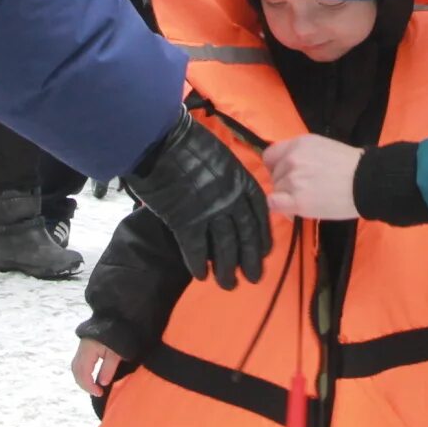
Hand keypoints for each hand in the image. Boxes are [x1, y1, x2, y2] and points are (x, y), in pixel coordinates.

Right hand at [72, 338, 121, 396]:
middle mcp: (82, 348)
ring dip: (82, 377)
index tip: (100, 393)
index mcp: (88, 350)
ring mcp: (82, 345)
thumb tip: (101, 383)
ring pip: (76, 365)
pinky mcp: (86, 344)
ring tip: (93, 386)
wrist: (118, 314)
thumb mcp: (117, 353)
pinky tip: (92, 375)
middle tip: (96, 392)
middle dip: (84, 383)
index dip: (89, 385)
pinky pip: (80, 360)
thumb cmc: (120, 334)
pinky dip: (83, 370)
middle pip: (76, 370)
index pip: (83, 373)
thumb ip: (108, 369)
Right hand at [123, 111, 270, 288]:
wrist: (162, 141)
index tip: (265, 252)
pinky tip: (200, 275)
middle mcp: (230, 200)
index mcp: (240, 181)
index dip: (263, 235)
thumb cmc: (189, 143)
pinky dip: (197, 264)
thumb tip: (229, 196)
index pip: (259, 213)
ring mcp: (210, 212)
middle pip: (246, 236)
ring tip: (228, 285)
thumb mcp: (220, 156)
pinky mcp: (186, 221)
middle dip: (250, 259)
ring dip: (226, 270)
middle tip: (253, 278)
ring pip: (224, 248)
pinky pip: (195, 249)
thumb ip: (228, 178)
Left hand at [264, 134, 361, 220]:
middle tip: (304, 189)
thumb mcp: (322, 147)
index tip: (286, 173)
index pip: (270, 155)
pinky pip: (274, 203)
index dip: (276, 166)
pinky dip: (279, 207)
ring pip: (276, 190)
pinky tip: (291, 208)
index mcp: (299, 144)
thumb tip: (286, 168)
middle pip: (274, 175)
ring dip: (287, 196)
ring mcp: (293, 180)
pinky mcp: (298, 200)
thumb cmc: (350, 165)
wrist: (367, 182)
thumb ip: (301, 154)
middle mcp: (292, 159)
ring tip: (307, 200)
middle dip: (285, 182)